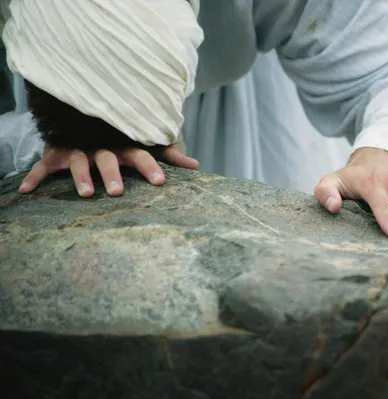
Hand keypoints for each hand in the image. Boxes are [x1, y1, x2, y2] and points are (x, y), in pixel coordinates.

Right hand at [19, 144, 198, 196]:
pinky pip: (43, 164)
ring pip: (78, 160)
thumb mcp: (146, 144)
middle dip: (113, 174)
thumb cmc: (122, 139)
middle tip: (118, 192)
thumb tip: (197, 166)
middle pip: (108, 159)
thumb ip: (169, 154)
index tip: (161, 182)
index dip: (150, 167)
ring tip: (87, 193)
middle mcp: (102, 146)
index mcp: (125, 144)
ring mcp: (78, 148)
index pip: (141, 154)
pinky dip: (35, 175)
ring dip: (80, 176)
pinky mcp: (56, 152)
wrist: (86, 120)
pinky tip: (27, 189)